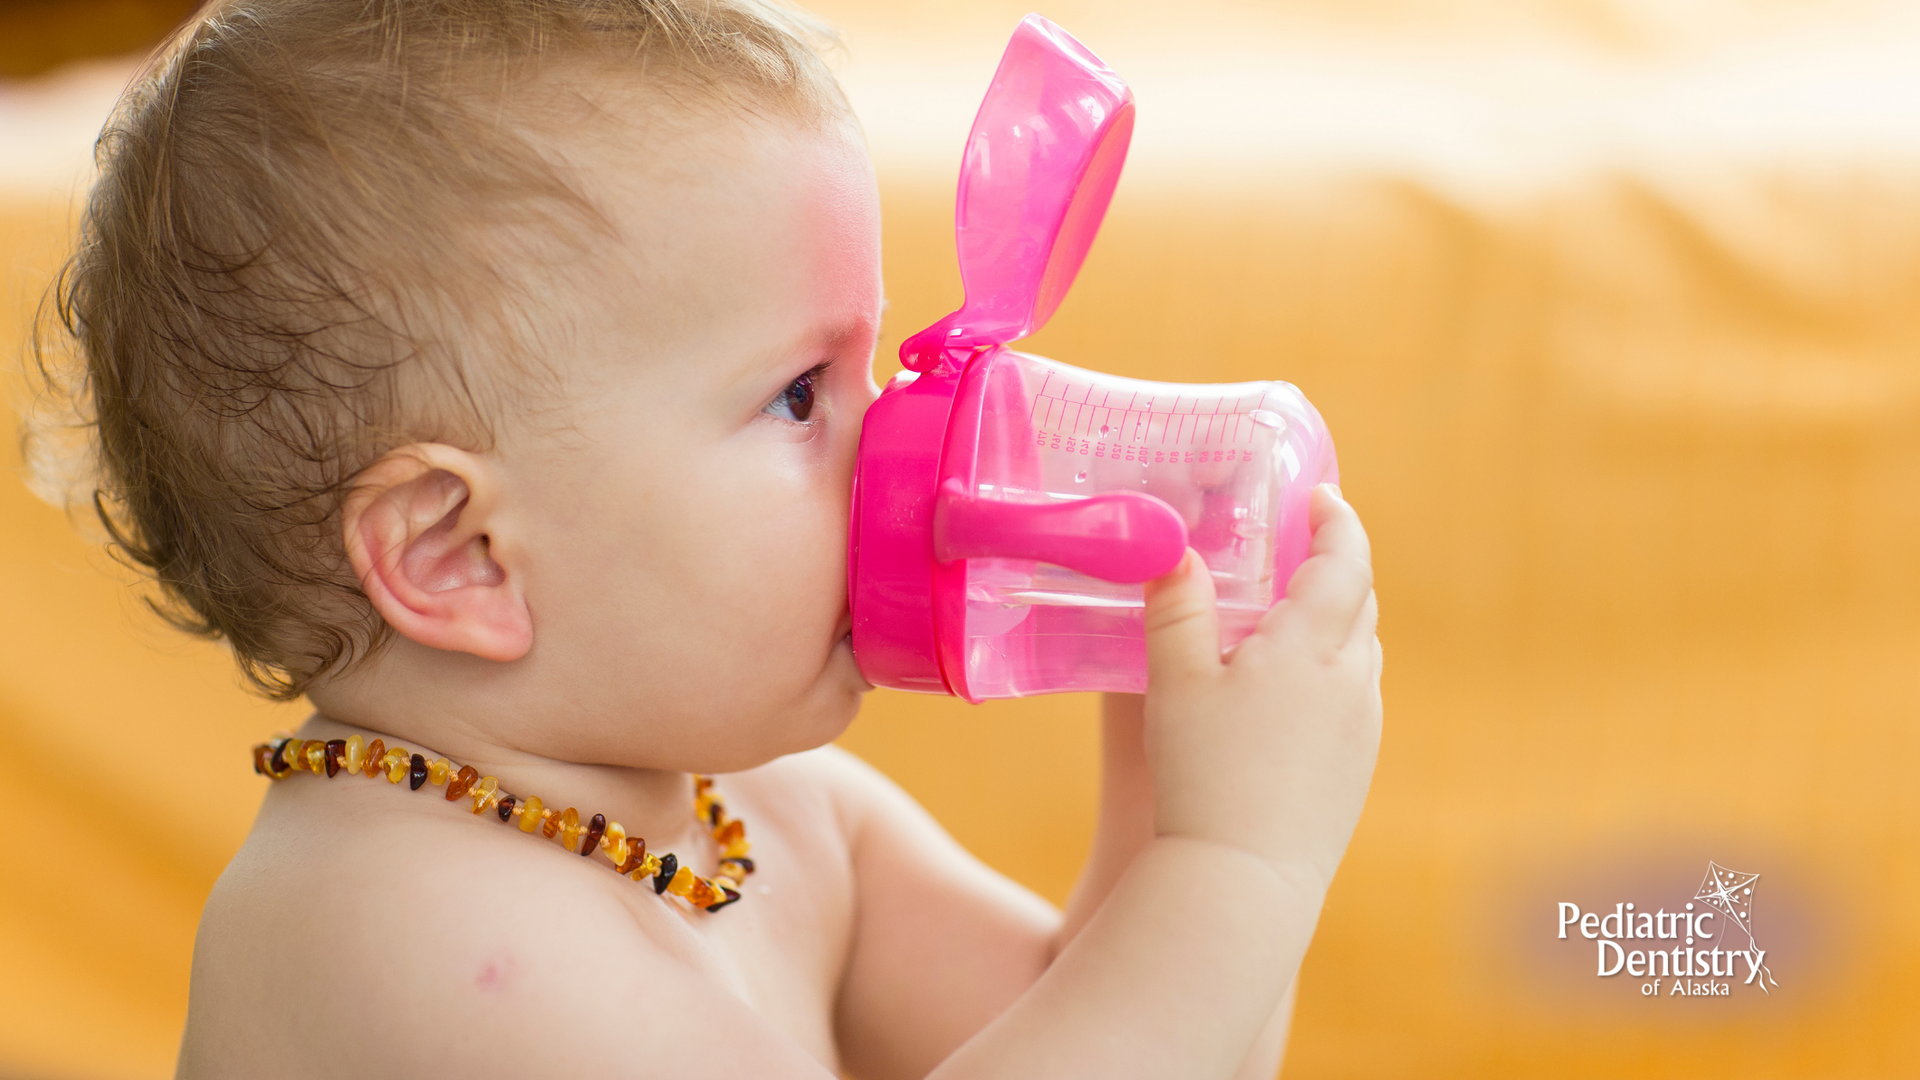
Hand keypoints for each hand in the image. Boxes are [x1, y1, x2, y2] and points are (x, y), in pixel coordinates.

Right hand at [1140, 484, 1381, 889]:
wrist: (1244, 879)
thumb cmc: (1203, 774)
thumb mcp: (1174, 682)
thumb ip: (1177, 607)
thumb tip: (1176, 548)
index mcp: (1312, 646)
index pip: (1345, 561)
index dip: (1337, 520)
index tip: (1321, 495)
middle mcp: (1352, 680)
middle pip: (1360, 601)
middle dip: (1336, 563)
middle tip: (1301, 543)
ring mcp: (1362, 727)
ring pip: (1361, 651)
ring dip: (1336, 618)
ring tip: (1292, 612)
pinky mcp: (1358, 768)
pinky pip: (1356, 697)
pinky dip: (1334, 669)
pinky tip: (1292, 689)